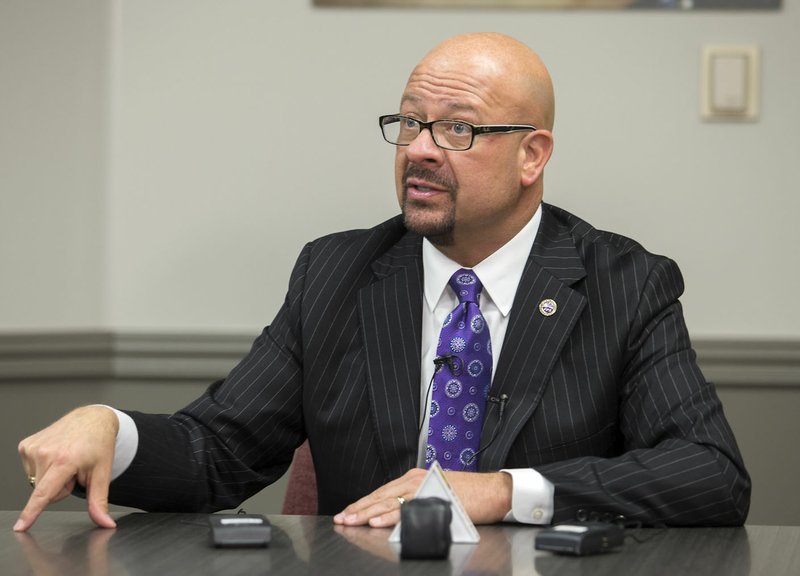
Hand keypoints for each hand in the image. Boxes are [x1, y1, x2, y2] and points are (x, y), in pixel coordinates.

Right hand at [15, 406, 119, 531]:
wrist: (92, 419)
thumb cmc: (98, 444)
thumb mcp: (102, 473)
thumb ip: (99, 502)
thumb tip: (106, 524)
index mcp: (65, 460)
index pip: (44, 493)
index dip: (31, 512)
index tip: (20, 526)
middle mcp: (46, 452)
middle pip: (44, 493)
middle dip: (59, 488)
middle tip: (74, 471)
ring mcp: (33, 447)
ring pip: (36, 483)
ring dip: (51, 477)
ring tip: (65, 460)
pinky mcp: (25, 445)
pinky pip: (30, 471)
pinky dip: (43, 467)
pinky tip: (55, 455)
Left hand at [333, 468, 511, 527]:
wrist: (493, 490)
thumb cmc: (470, 494)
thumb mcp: (436, 493)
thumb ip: (417, 500)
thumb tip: (398, 515)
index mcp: (414, 478)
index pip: (382, 492)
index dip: (363, 503)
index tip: (348, 512)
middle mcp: (414, 479)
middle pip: (380, 496)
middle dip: (358, 509)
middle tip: (341, 518)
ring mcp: (423, 488)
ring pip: (388, 502)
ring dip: (367, 513)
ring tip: (351, 521)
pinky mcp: (431, 499)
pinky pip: (406, 509)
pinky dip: (389, 516)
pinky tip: (376, 522)